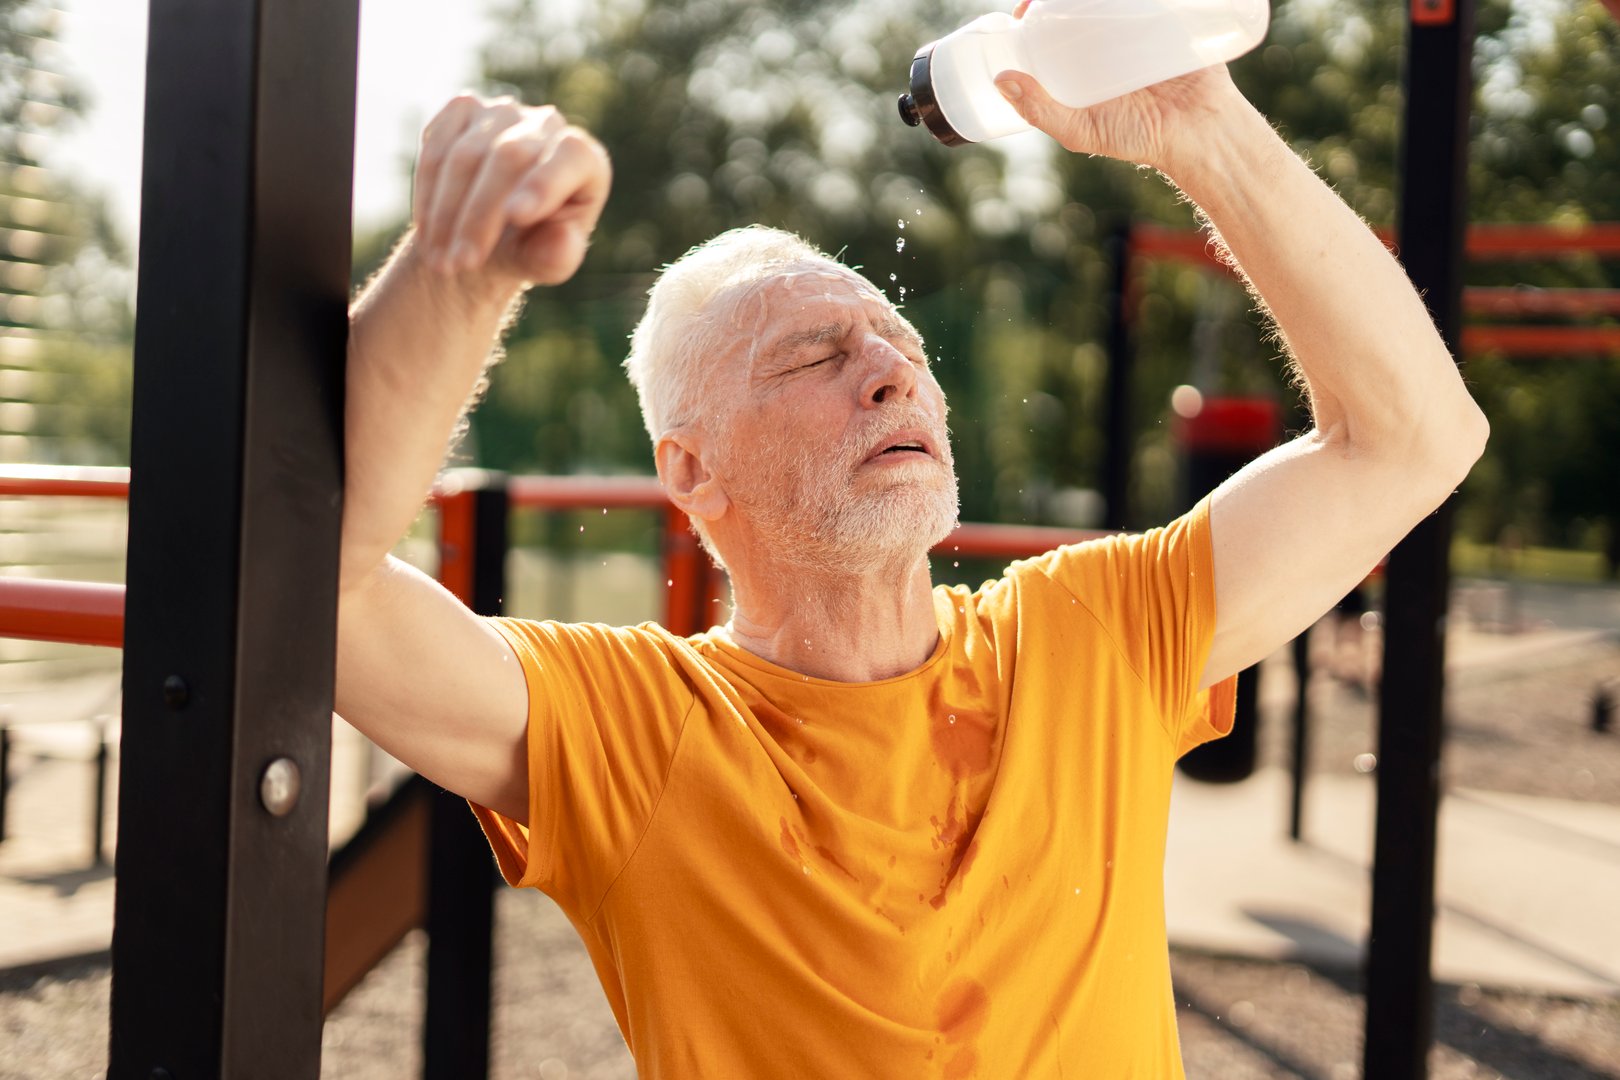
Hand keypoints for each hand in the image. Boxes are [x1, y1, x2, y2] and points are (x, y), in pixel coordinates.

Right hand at [412, 94, 610, 291]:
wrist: (488, 236)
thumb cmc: (530, 249)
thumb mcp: (546, 263)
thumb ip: (558, 256)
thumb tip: (563, 240)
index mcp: (586, 160)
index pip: (572, 155)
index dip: (544, 182)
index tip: (517, 216)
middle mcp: (548, 125)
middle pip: (510, 156)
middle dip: (479, 214)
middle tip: (461, 263)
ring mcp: (504, 112)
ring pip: (466, 155)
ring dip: (446, 213)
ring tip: (441, 261)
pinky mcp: (463, 110)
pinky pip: (437, 147)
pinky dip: (428, 193)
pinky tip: (429, 233)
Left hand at [994, 0, 1244, 173]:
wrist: (1199, 133)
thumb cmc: (1138, 137)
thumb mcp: (1081, 130)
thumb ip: (1040, 110)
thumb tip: (1000, 79)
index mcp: (1080, 64)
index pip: (1049, 28)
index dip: (1034, 12)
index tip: (1026, 7)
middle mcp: (1105, 41)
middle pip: (1076, 5)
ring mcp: (1137, 25)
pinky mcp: (1169, 15)